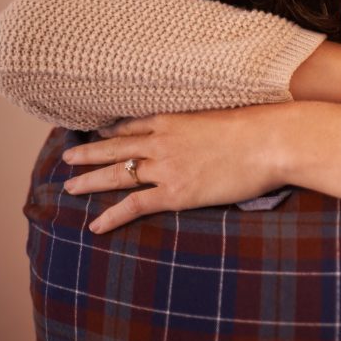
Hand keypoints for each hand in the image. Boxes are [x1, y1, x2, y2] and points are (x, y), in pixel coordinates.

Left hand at [62, 104, 297, 233]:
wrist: (271, 141)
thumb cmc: (262, 126)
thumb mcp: (228, 113)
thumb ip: (210, 121)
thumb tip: (217, 127)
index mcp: (175, 118)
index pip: (133, 123)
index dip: (114, 130)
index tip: (100, 132)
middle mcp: (162, 141)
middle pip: (115, 147)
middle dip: (89, 153)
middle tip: (68, 157)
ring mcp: (166, 167)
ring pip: (116, 175)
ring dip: (90, 181)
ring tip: (69, 187)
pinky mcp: (175, 193)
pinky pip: (134, 206)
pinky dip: (112, 217)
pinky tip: (95, 226)